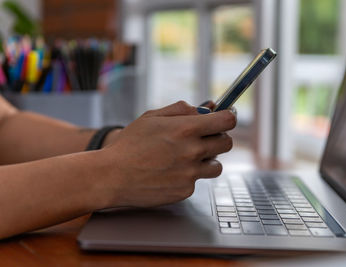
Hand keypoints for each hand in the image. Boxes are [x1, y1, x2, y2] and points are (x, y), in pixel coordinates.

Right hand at [99, 101, 236, 207]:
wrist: (112, 176)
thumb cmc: (130, 144)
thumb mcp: (152, 117)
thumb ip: (181, 110)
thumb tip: (206, 108)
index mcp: (186, 129)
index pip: (227, 121)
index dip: (229, 117)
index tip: (225, 118)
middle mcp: (193, 151)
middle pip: (227, 143)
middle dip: (219, 138)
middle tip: (205, 139)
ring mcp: (190, 173)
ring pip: (216, 165)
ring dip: (207, 160)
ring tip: (186, 158)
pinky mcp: (185, 190)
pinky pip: (197, 180)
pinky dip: (188, 176)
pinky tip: (170, 172)